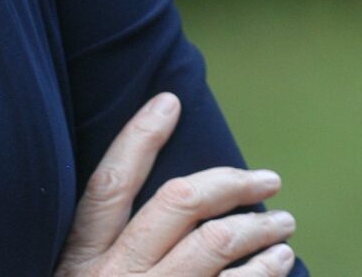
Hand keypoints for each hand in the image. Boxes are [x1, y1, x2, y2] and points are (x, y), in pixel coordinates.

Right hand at [54, 93, 295, 275]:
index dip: (138, 137)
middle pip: (176, 207)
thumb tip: (139, 197)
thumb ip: (94, 247)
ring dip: (258, 229)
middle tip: (266, 176)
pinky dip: (261, 276)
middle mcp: (113, 276)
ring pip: (214, 248)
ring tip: (283, 221)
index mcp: (79, 256)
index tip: (168, 101)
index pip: (108, 182)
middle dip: (228, 182)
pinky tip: (279, 266)